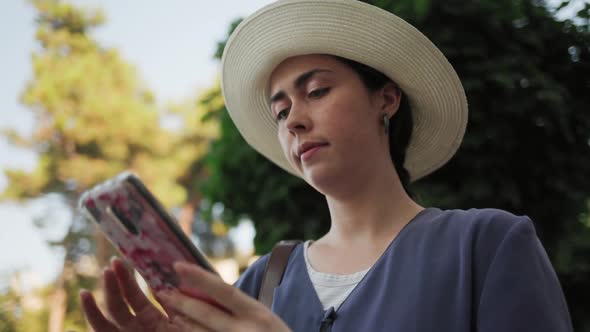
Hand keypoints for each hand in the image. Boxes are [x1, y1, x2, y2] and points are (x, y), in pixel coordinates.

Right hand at [80, 257, 178, 331]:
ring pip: (110, 315)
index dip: (127, 279)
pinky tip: (86, 296)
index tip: (121, 261)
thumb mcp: (183, 320)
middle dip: (116, 284)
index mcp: (152, 319)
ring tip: (101, 276)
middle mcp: (136, 328)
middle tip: (113, 264)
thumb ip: (174, 303)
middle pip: (120, 303)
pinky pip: (102, 329)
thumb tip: (163, 283)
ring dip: (104, 296)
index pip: (135, 296)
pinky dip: (92, 313)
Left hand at [156, 262, 291, 331]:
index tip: (178, 265)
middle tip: (161, 291)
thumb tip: (206, 291)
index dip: (198, 277)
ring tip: (169, 312)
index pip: (223, 290)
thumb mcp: (264, 317)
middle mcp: (244, 331)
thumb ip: (240, 307)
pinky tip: (180, 330)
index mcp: (257, 313)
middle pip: (204, 313)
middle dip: (180, 302)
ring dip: (181, 323)